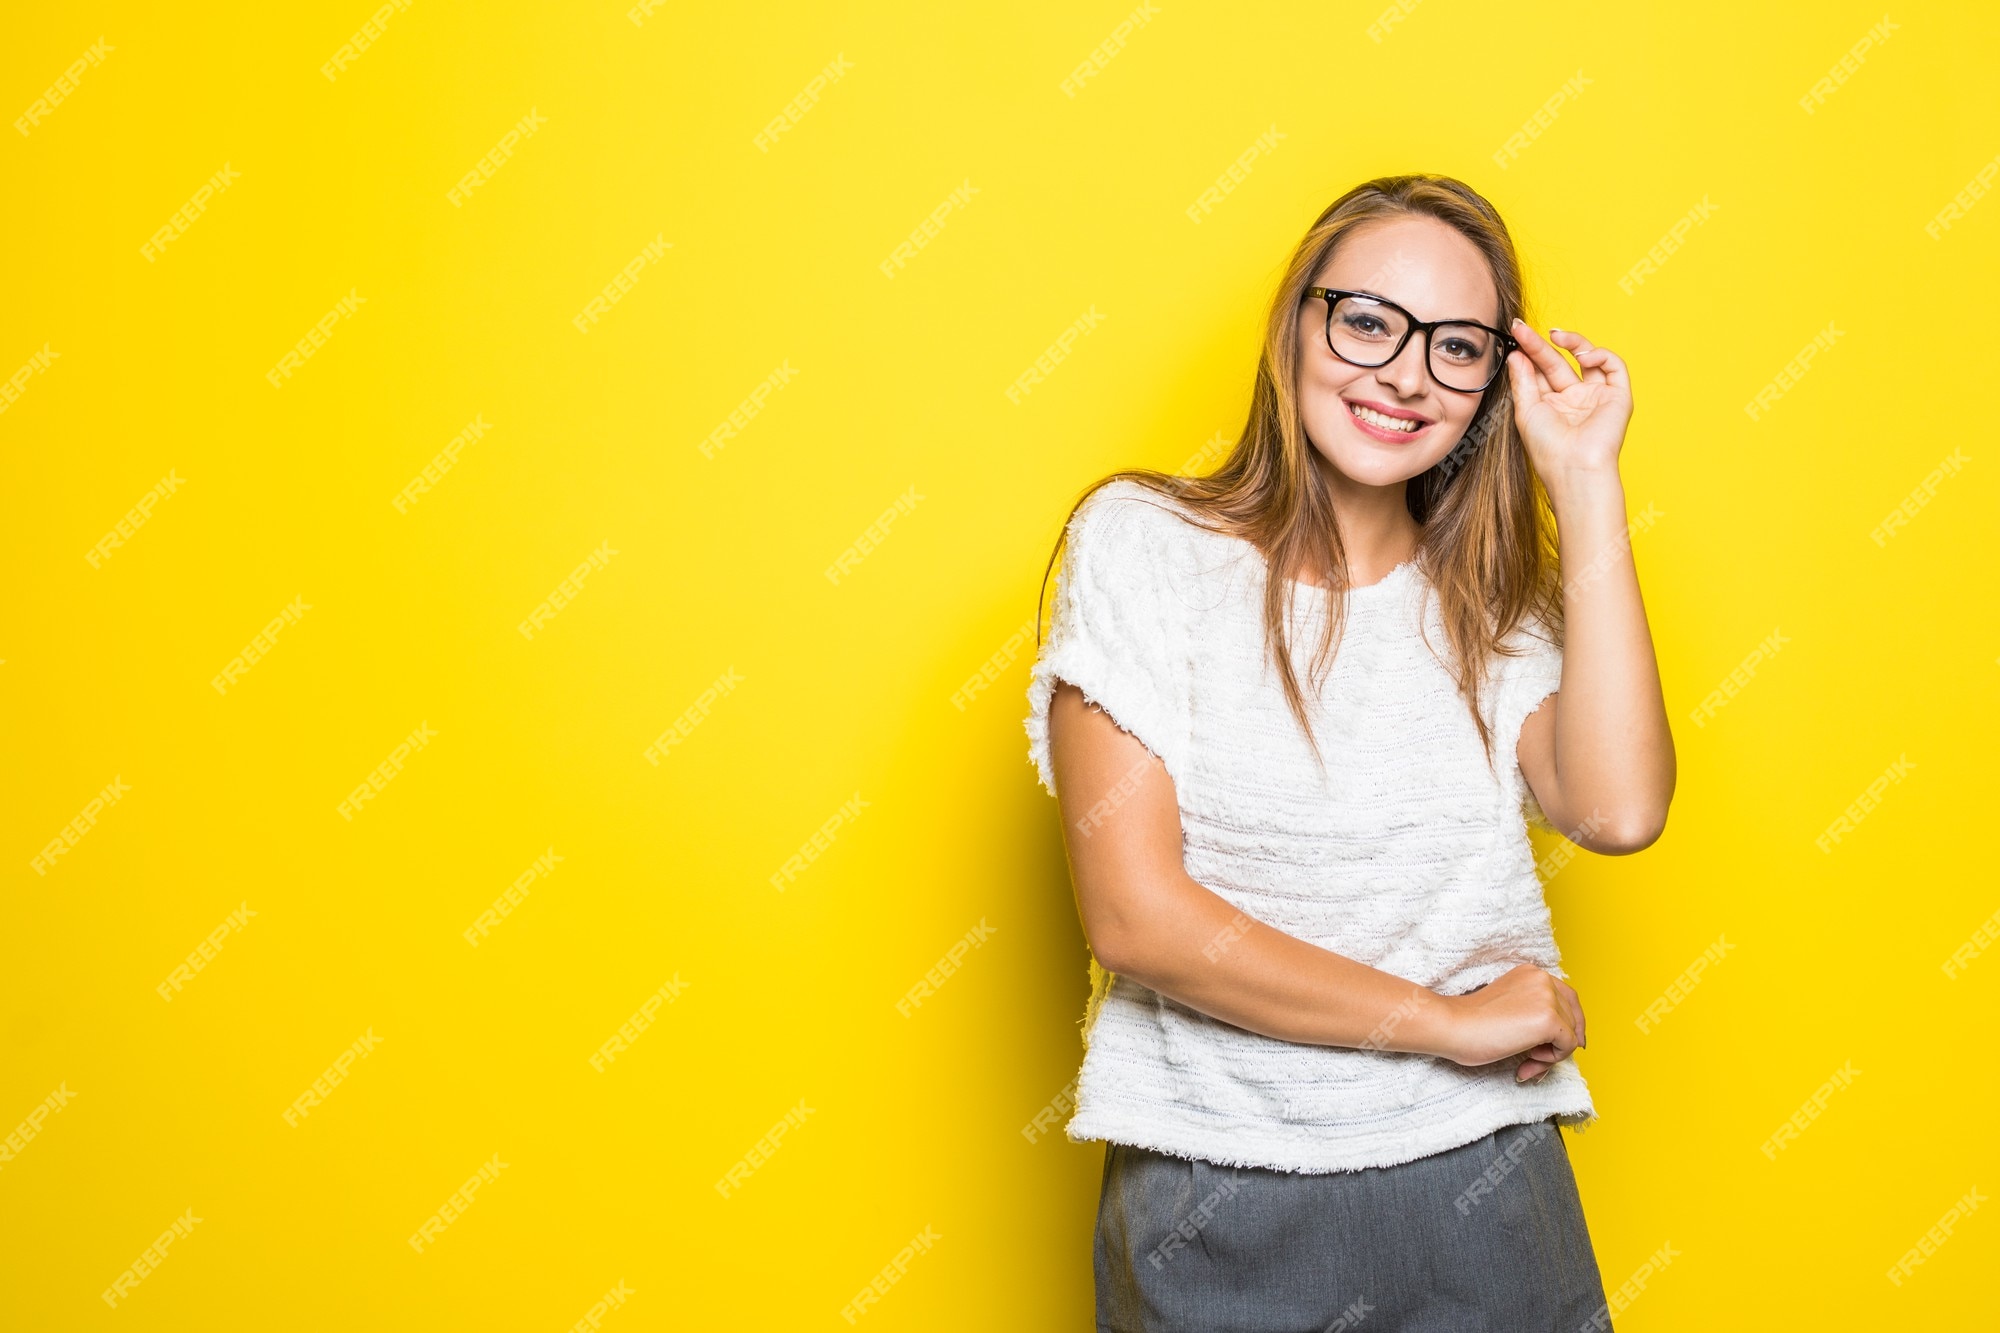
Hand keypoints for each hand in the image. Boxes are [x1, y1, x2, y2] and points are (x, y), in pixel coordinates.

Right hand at [1437, 963, 1586, 1082]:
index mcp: (1531, 973)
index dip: (1571, 1024)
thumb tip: (1565, 1039)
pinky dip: (1552, 1059)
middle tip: (1535, 1061)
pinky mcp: (1550, 1019)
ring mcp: (1548, 997)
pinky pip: (1569, 1046)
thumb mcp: (1510, 1007)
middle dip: (1557, 1045)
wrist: (1453, 1026)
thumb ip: (1533, 1013)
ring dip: (1551, 1055)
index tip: (1562, 1044)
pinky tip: (1529, 1058)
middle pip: (1572, 1018)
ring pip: (1572, 1034)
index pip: (1567, 998)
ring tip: (1526, 1062)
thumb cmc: (1470, 1024)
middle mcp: (1543, 979)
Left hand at [1504, 322, 1633, 495]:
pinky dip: (1601, 354)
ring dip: (1573, 342)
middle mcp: (1573, 399)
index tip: (1516, 331)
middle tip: (1525, 329)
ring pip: (1588, 358)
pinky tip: (1582, 356)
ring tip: (1555, 336)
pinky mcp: (1618, 396)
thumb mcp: (1526, 410)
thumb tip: (1517, 354)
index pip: (1539, 370)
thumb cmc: (1548, 448)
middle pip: (1558, 362)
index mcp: (1550, 404)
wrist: (1574, 468)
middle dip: (1542, 344)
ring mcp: (1595, 396)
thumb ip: (1522, 380)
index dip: (1529, 351)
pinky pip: (1614, 366)